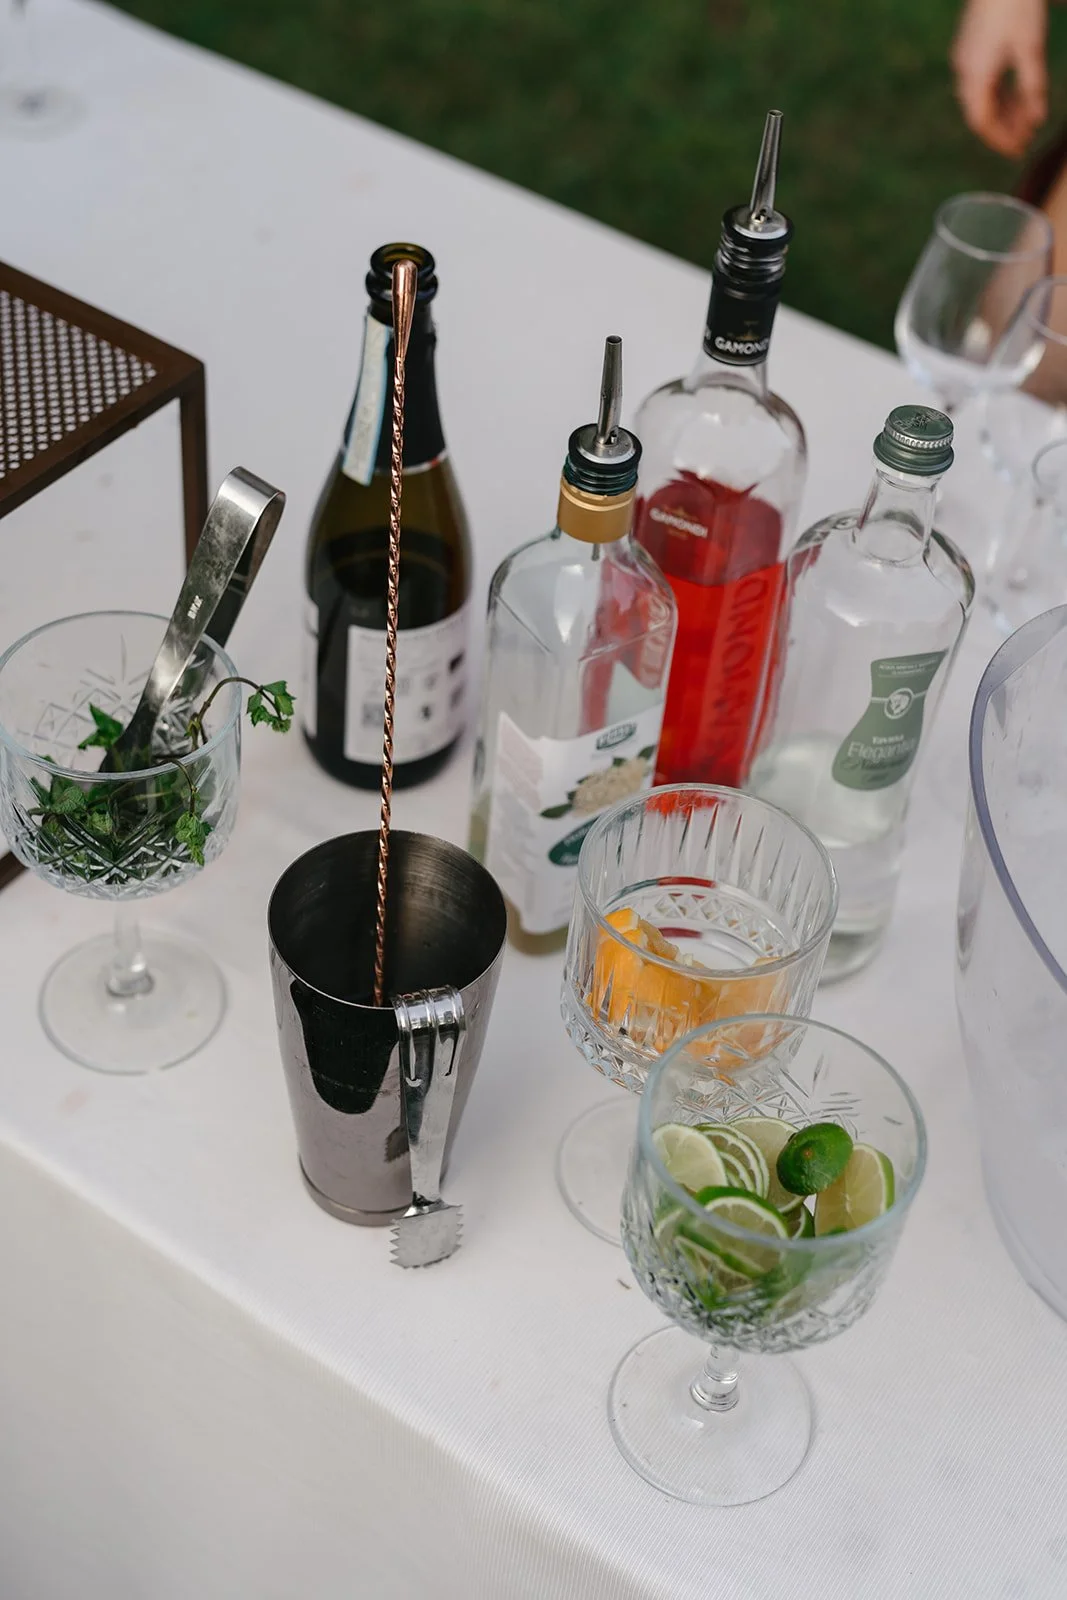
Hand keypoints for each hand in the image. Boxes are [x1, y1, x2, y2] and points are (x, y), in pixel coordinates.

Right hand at [951, 0, 1047, 157]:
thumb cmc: (1017, 8)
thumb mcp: (1031, 50)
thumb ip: (1033, 88)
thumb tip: (1037, 121)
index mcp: (975, 76)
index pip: (982, 122)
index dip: (1000, 140)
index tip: (1017, 151)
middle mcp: (964, 71)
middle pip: (981, 113)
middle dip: (1003, 129)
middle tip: (1024, 141)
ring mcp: (965, 59)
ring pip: (983, 97)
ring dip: (1003, 111)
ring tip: (1025, 121)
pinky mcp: (971, 48)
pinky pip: (982, 82)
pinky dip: (999, 94)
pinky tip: (1014, 97)